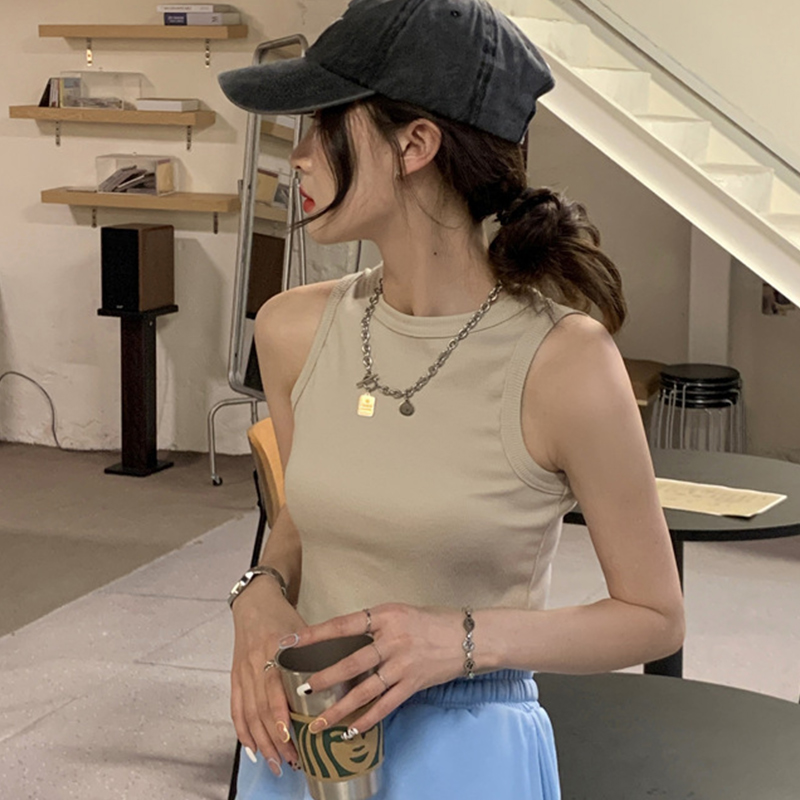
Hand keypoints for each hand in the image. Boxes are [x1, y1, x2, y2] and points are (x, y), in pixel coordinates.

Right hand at [230, 577, 306, 775]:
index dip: (279, 716)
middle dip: (274, 739)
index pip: (273, 689)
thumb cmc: (284, 615)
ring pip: (248, 714)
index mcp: (274, 649)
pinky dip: (242, 731)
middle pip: (260, 709)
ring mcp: (242, 672)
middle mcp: (255, 663)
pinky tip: (252, 749)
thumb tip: (346, 674)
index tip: (292, 737)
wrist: (254, 601)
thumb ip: (319, 650)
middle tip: (291, 760)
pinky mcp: (235, 677)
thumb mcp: (304, 628)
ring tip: (275, 762)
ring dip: (260, 742)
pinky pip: (236, 708)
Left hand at [288, 603, 465, 737]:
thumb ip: (374, 625)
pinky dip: (367, 719)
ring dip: (339, 708)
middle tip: (300, 690)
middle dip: (323, 678)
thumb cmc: (432, 621)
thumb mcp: (400, 613)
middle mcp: (392, 639)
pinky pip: (386, 705)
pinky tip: (351, 730)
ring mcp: (403, 663)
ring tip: (318, 721)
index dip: (316, 634)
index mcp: (385, 615)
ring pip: (364, 689)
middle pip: (350, 661)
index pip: (344, 625)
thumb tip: (341, 640)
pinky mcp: (414, 683)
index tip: (293, 641)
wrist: (469, 637)